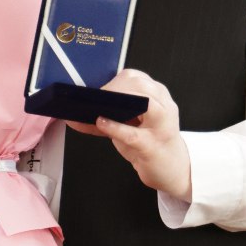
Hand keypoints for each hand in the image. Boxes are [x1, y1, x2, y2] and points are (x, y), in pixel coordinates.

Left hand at [69, 69, 191, 203]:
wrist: (170, 168)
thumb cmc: (149, 142)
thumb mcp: (129, 125)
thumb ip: (106, 117)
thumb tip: (74, 116)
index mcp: (156, 96)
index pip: (135, 77)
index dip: (113, 82)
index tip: (96, 92)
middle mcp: (163, 106)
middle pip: (140, 85)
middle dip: (114, 88)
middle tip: (96, 99)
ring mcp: (161, 126)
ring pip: (144, 102)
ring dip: (118, 102)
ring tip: (99, 109)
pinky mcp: (152, 146)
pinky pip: (132, 134)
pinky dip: (114, 127)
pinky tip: (102, 123)